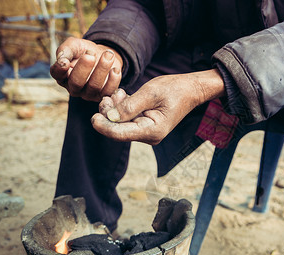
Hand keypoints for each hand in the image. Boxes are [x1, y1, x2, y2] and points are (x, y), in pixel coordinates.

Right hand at [50, 37, 122, 100]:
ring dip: (102, 69)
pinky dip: (113, 80)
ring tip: (108, 55)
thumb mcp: (74, 45)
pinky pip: (108, 91)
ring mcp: (88, 93)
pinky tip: (115, 69)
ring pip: (94, 86)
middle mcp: (73, 87)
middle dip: (83, 68)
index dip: (59, 69)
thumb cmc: (85, 50)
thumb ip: (66, 50)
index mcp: (62, 75)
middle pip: (76, 82)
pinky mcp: (103, 95)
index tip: (65, 62)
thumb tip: (61, 59)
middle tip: (90, 54)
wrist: (103, 55)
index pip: (57, 75)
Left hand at [91, 69, 225, 144]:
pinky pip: (127, 119)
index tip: (93, 116)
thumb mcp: (150, 93)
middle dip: (109, 114)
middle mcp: (149, 136)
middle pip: (118, 130)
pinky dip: (121, 108)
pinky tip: (123, 96)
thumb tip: (108, 117)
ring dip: (115, 109)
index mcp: (152, 131)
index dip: (104, 126)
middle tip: (107, 97)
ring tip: (119, 93)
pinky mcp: (145, 125)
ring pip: (121, 124)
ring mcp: (147, 132)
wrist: (191, 90)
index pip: (120, 134)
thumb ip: (129, 106)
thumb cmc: (174, 89)